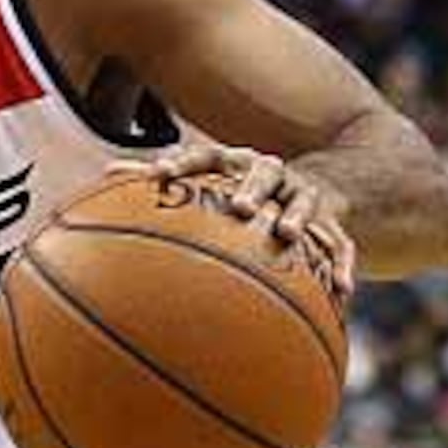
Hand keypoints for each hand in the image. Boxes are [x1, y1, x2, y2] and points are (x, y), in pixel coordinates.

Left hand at [125, 141, 355, 306]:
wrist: (320, 183)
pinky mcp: (333, 223)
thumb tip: (105, 175)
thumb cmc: (243, 189)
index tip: (159, 175)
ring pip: (305, 203)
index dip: (184, 163)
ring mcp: (305, 196)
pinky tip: (342, 292)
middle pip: (263, 174)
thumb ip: (163, 180)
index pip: (208, 155)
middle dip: (252, 188)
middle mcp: (273, 174)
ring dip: (298, 217)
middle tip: (238, 208)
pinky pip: (341, 245)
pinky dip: (342, 265)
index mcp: (237, 164)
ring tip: (287, 235)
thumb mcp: (210, 180)